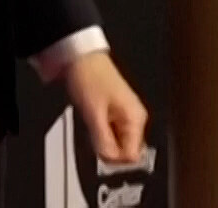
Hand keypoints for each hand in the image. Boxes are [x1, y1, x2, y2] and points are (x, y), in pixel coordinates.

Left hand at [64, 51, 147, 165]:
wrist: (81, 58)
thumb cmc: (90, 77)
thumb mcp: (93, 114)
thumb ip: (102, 139)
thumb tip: (109, 160)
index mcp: (136, 118)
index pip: (133, 156)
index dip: (114, 158)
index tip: (99, 149)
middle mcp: (136, 118)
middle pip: (127, 151)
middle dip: (109, 150)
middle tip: (93, 136)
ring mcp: (127, 114)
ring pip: (119, 143)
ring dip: (105, 141)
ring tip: (92, 124)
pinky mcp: (117, 111)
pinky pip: (114, 133)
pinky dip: (103, 133)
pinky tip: (94, 122)